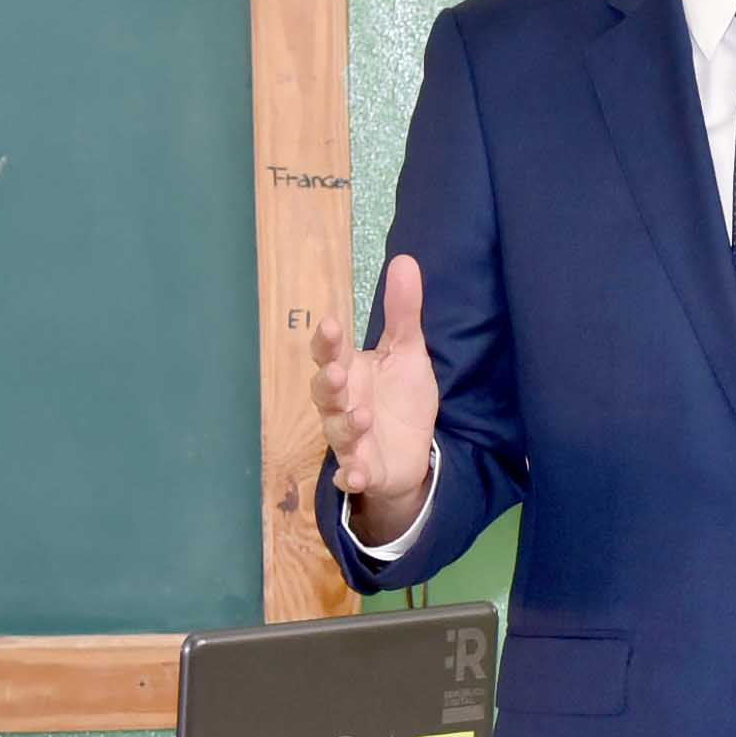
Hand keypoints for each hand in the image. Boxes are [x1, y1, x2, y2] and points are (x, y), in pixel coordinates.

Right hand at [310, 253, 440, 540]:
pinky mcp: (363, 470)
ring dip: (346, 426)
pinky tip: (355, 476)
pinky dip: (351, 476)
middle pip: (323, 392)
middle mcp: (342, 404)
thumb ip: (403, 312)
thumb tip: (405, 259)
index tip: (333, 323)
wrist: (412, 452)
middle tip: (338, 373)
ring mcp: (350, 439)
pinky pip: (350, 475)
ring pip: (337, 432)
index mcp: (349, 371)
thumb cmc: (400, 398)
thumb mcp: (408, 352)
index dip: (327, 341)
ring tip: (361, 417)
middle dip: (328, 383)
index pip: (330, 353)